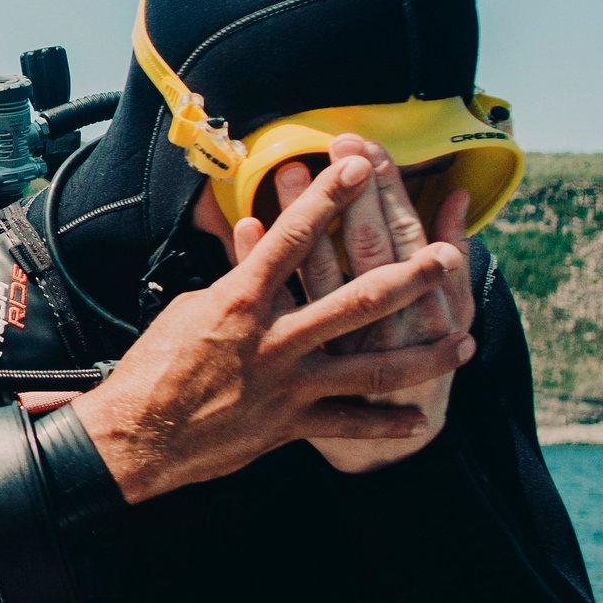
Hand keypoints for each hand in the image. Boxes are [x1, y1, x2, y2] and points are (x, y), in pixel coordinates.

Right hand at [69, 152, 473, 504]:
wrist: (137, 436)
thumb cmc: (156, 365)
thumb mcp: (192, 308)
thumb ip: (236, 277)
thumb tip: (257, 238)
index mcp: (242, 301)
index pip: (292, 237)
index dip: (328, 198)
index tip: (359, 166)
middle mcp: (274, 340)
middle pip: (355, 300)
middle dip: (408, 277)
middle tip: (446, 257)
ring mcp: (287, 384)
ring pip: (370, 367)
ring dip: (423, 354)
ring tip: (464, 340)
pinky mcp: (289, 426)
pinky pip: (347, 425)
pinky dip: (384, 426)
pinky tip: (419, 422)